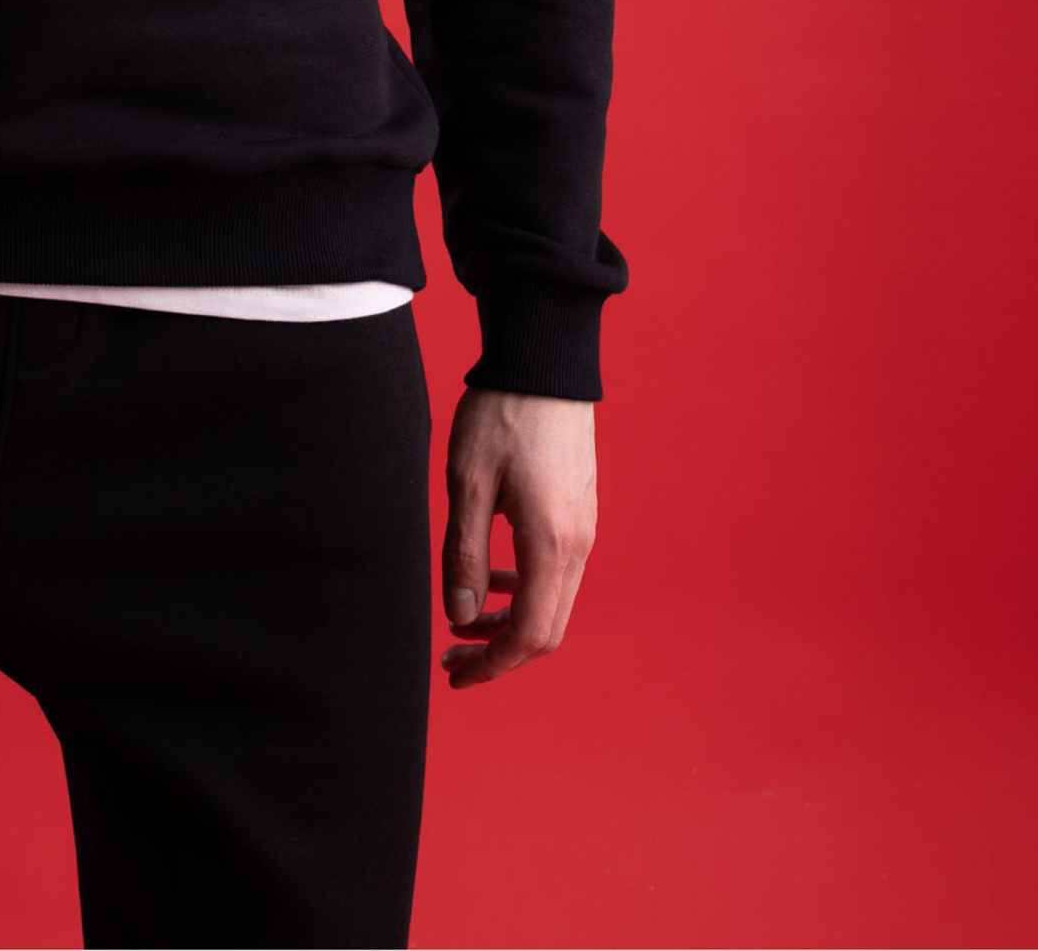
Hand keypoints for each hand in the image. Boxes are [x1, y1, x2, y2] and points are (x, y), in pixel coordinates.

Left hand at [440, 385, 596, 689]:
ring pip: (553, 601)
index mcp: (551, 543)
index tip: (457, 674)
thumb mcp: (466, 483)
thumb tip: (461, 616)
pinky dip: (525, 589)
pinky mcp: (579, 511)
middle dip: (501, 652)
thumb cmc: (501, 416)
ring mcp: (584, 528)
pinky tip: (492, 576)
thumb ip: (464, 555)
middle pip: (547, 629)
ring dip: (511, 620)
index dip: (493, 664)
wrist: (545, 363)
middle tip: (453, 655)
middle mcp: (578, 544)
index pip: (530, 635)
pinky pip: (557, 572)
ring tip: (464, 616)